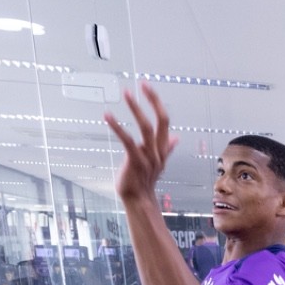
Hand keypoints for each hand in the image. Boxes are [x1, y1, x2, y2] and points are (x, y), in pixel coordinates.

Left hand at [105, 82, 178, 204]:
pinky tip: (108, 116)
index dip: (157, 103)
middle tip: (143, 84)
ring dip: (136, 109)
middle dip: (153, 101)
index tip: (147, 88)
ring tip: (126, 94)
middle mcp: (158, 151)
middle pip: (161, 121)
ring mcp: (148, 157)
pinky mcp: (136, 162)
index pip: (164, 122)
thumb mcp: (157, 162)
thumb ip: (167, 148)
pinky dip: (118, 127)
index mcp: (162, 149)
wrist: (139, 200)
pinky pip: (128, 141)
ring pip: (146, 128)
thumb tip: (176, 138)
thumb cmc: (144, 181)